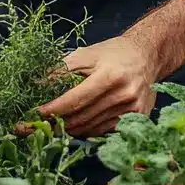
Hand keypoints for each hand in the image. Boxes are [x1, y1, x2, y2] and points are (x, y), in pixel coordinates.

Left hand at [34, 35, 157, 137]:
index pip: (76, 100)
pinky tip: (75, 126)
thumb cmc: (113, 53)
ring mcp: (132, 109)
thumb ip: (61, 70)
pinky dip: (87, 130)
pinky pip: (104, 131)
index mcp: (110, 76)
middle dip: (57, 123)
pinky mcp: (137, 118)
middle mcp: (124, 95)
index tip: (37, 114)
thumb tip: (37, 86)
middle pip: (83, 117)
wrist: (148, 55)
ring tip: (52, 126)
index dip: (54, 109)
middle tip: (38, 125)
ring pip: (92, 127)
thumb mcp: (85, 54)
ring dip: (70, 129)